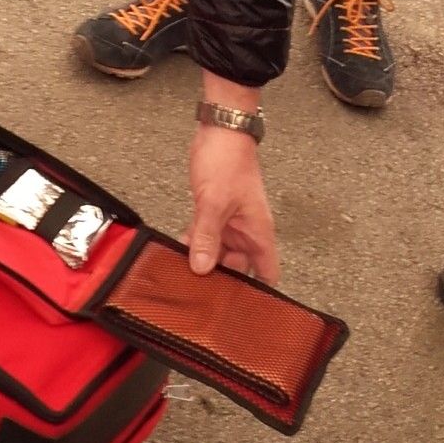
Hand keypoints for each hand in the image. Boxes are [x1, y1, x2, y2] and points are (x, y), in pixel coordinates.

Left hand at [185, 122, 278, 284]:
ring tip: (185, 280)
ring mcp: (230, 223)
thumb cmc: (228, 161)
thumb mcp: (215, 202)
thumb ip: (208, 236)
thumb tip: (202, 268)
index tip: (241, 311)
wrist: (220, 132)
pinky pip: (205, 237)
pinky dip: (194, 245)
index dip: (258, 293)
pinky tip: (176, 254)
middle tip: (201, 299)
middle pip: (239, 268)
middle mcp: (246, 232)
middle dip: (223, 281)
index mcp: (258, 232)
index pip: (267, 273)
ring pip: (218, 253)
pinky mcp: (213, 213)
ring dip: (204, 263)